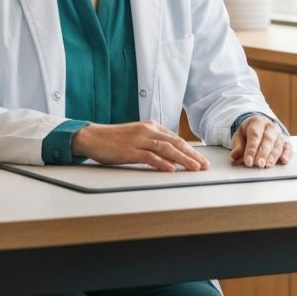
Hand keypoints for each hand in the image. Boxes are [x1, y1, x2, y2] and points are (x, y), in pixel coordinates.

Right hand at [71, 121, 210, 171]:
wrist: (93, 137)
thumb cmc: (114, 140)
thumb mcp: (137, 137)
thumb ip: (153, 143)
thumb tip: (170, 155)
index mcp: (151, 126)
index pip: (176, 139)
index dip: (190, 149)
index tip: (201, 159)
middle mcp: (148, 131)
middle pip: (175, 143)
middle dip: (192, 155)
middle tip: (204, 165)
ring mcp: (139, 140)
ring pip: (166, 149)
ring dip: (183, 159)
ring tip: (194, 168)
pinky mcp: (130, 150)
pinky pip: (149, 156)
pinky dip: (162, 163)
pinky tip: (172, 169)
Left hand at [230, 115, 291, 167]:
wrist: (259, 126)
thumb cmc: (248, 133)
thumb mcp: (239, 136)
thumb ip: (237, 146)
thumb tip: (234, 155)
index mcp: (257, 122)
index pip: (255, 136)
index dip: (251, 149)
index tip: (248, 161)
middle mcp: (270, 126)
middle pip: (268, 139)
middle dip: (263, 153)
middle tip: (259, 164)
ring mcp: (279, 134)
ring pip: (278, 144)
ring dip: (273, 156)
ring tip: (267, 165)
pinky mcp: (286, 141)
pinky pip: (288, 147)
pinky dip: (287, 154)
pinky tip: (283, 161)